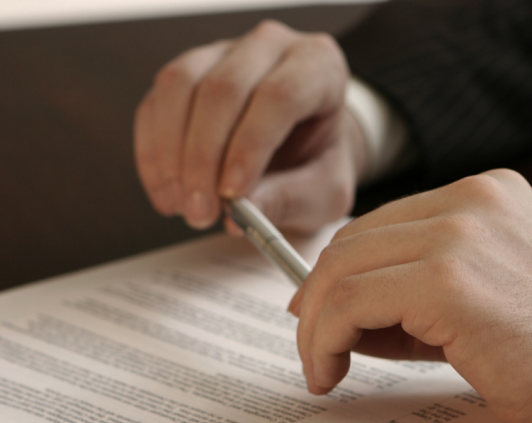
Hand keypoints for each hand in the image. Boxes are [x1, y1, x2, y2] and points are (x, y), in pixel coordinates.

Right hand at [134, 20, 367, 232]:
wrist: (307, 147)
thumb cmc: (320, 162)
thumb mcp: (325, 191)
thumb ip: (291, 199)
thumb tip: (245, 214)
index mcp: (318, 67)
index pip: (279, 95)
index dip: (250, 146)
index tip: (233, 193)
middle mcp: (271, 47)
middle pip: (224, 88)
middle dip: (204, 158)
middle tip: (201, 212)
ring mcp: (224, 52)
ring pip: (180, 86)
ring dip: (172, 154)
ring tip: (181, 205)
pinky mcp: (188, 70)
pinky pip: (156, 104)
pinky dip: (154, 154)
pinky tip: (166, 192)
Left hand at [289, 170, 531, 422]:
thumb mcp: (480, 296)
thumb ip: (414, 287)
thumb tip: (333, 304)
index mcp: (488, 194)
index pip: (384, 222)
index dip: (341, 268)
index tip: (319, 308)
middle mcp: (475, 199)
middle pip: (355, 239)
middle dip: (320, 297)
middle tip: (313, 344)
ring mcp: (463, 234)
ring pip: (344, 267)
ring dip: (318, 323)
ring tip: (322, 364)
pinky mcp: (449, 280)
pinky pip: (353, 302)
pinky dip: (326, 338)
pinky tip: (331, 368)